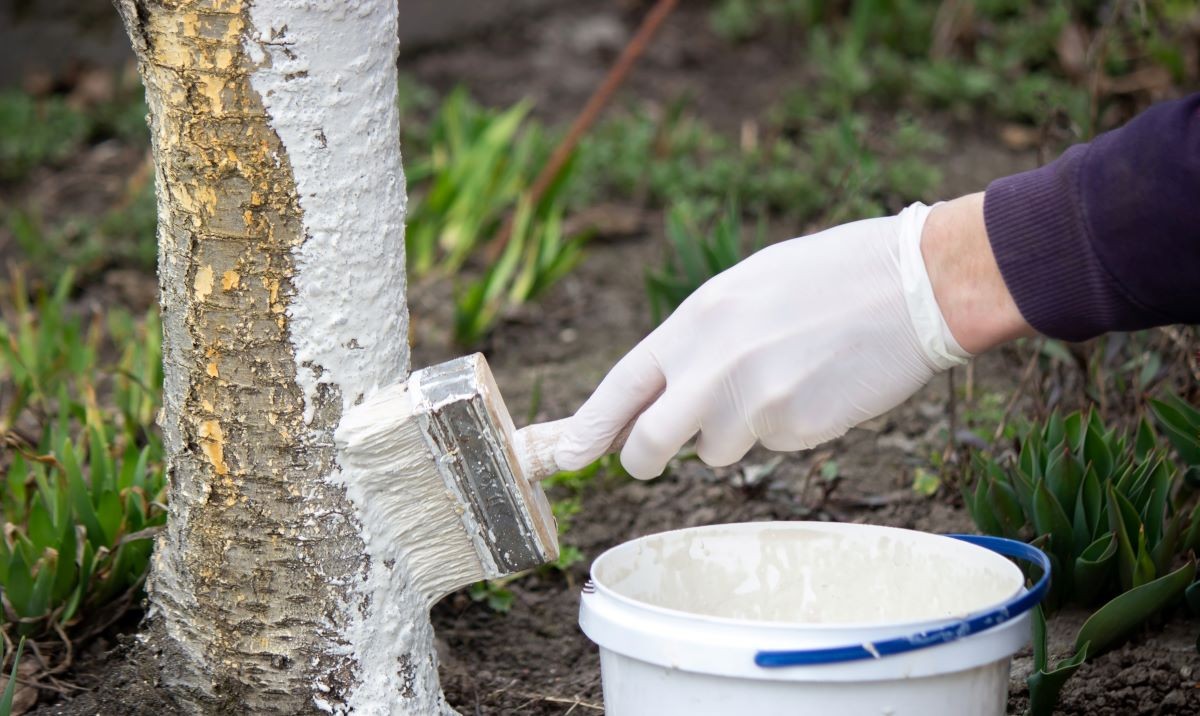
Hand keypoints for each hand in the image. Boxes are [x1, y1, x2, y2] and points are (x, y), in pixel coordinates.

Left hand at [555, 201, 994, 478]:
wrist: (916, 281)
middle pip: (648, 444)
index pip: (622, 385)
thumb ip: (699, 339)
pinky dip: (786, 429)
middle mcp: (713, 364)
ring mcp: (753, 401)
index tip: (566, 455)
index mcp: (696, 319)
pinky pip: (771, 447)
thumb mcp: (746, 287)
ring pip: (716, 451)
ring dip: (736, 433)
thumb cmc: (831, 276)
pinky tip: (818, 386)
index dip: (590, 426)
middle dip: (644, 457)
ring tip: (783, 380)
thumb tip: (665, 390)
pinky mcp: (796, 429)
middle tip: (654, 457)